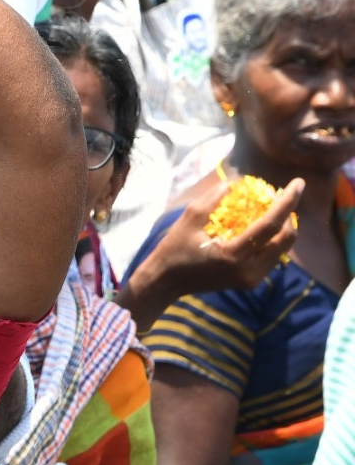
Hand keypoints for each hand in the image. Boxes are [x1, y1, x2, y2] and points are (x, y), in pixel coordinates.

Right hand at [159, 178, 302, 292]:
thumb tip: (233, 184)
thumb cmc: (174, 248)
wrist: (167, 282)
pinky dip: (273, 239)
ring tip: (272, 209)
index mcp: (233, 255)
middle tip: (279, 197)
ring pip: (283, 249)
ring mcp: (252, 278)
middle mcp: (248, 270)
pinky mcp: (251, 281)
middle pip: (285, 239)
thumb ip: (212, 200)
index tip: (298, 183)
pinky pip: (273, 257)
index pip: (270, 225)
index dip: (286, 202)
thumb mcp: (189, 219)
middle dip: (289, 214)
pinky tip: (262, 226)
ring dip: (283, 226)